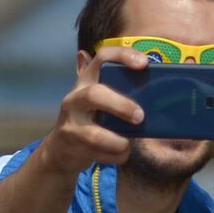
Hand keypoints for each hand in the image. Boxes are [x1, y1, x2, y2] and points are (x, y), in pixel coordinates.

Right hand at [33, 46, 149, 177]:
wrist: (60, 150)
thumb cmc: (89, 121)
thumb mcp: (98, 102)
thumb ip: (118, 92)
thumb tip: (152, 89)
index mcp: (86, 81)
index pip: (102, 58)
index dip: (123, 56)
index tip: (144, 64)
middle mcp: (75, 99)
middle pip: (95, 94)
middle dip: (121, 105)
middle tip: (140, 116)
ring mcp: (70, 123)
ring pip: (94, 134)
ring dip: (118, 141)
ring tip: (128, 144)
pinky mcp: (71, 145)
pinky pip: (97, 153)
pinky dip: (115, 156)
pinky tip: (121, 154)